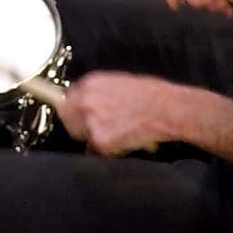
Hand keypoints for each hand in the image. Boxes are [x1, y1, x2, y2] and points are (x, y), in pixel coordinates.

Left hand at [55, 71, 170, 155]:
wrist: (166, 110)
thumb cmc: (151, 95)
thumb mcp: (119, 82)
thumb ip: (98, 91)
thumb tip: (87, 100)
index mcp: (90, 83)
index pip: (65, 98)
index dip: (73, 109)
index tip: (77, 115)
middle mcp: (85, 101)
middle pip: (67, 118)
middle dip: (80, 125)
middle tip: (98, 128)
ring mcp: (90, 122)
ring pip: (82, 136)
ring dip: (95, 138)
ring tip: (117, 133)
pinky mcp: (100, 141)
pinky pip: (97, 150)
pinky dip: (109, 150)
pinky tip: (124, 141)